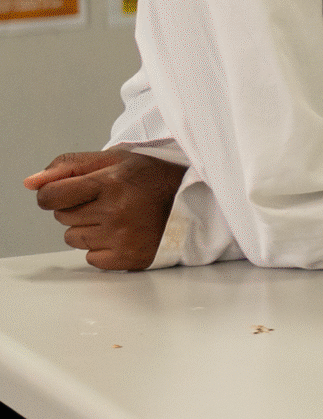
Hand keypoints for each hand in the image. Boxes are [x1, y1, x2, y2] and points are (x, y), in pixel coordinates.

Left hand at [24, 151, 186, 270]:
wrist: (196, 204)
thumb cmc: (154, 179)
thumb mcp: (116, 160)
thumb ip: (70, 166)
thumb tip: (30, 183)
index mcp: (111, 182)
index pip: (51, 196)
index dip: (52, 194)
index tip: (65, 193)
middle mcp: (115, 211)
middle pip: (62, 217)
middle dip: (77, 208)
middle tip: (107, 201)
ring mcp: (121, 237)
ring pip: (73, 239)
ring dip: (88, 229)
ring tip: (116, 218)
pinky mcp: (127, 258)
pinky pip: (91, 258)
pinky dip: (102, 249)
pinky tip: (123, 234)